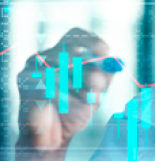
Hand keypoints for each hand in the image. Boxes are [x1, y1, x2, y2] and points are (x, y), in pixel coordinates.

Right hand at [16, 28, 114, 152]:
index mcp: (64, 53)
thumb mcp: (97, 92)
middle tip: (97, 80)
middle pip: (66, 48)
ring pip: (58, 68)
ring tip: (80, 100)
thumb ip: (106, 76)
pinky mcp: (25, 84)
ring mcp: (32, 69)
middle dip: (85, 66)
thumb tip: (115, 62)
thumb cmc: (77, 108)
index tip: (105, 49)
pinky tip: (64, 106)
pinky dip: (62, 98)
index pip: (75, 35)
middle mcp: (46, 57)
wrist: (56, 134)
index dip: (91, 40)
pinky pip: (48, 86)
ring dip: (75, 87)